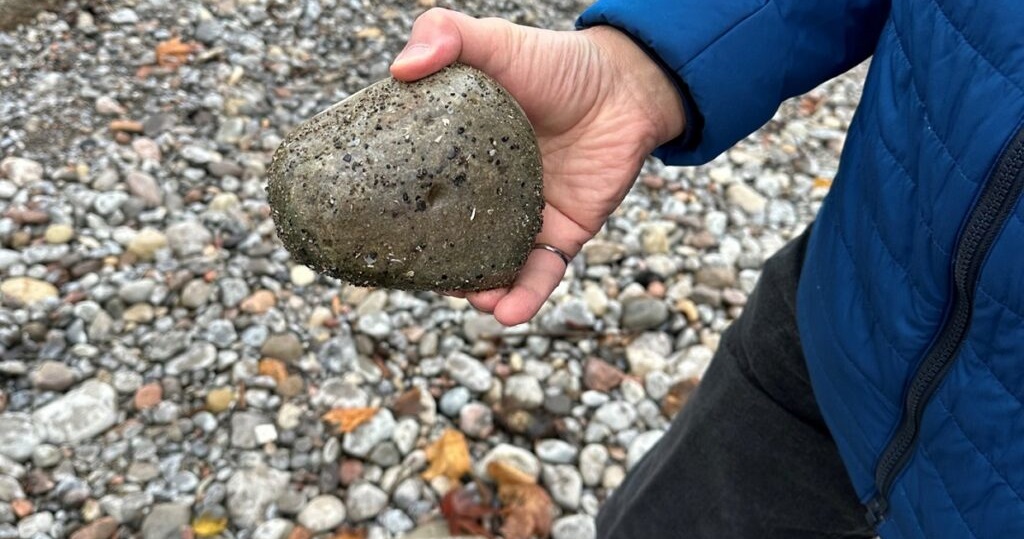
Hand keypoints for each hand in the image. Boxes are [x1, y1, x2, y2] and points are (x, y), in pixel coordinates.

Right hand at [391, 8, 684, 325]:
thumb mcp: (495, 42)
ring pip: (491, 268)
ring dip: (475, 291)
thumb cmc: (557, 63)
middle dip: (430, 264)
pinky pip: (541, 274)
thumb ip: (447, 36)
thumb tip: (399, 68)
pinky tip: (507, 312)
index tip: (368, 231)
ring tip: (466, 296)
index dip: (392, 213)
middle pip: (448, 239)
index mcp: (457, 155)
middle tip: (412, 273)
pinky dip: (525, 297)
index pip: (415, 190)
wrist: (626, 86)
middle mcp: (485, 194)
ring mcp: (523, 218)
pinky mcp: (561, 235)